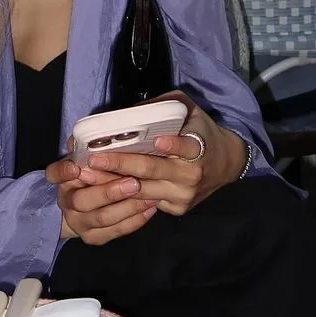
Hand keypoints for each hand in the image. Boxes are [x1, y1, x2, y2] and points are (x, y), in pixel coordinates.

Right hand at [46, 155, 156, 245]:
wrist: (82, 210)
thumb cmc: (91, 175)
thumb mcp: (86, 158)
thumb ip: (86, 147)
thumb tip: (90, 135)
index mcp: (62, 180)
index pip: (54, 174)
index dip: (63, 172)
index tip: (76, 166)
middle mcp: (66, 203)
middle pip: (81, 201)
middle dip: (108, 192)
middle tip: (133, 183)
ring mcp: (79, 222)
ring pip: (102, 218)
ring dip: (127, 207)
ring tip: (149, 196)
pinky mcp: (93, 237)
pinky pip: (115, 231)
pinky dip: (134, 220)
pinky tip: (150, 208)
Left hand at [76, 94, 246, 217]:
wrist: (226, 164)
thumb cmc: (201, 131)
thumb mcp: (189, 111)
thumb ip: (164, 108)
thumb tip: (129, 111)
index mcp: (199, 147)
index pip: (187, 147)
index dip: (172, 145)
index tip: (157, 141)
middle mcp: (191, 174)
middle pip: (153, 170)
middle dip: (122, 164)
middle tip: (95, 158)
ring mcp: (183, 195)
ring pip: (143, 190)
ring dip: (113, 183)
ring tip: (89, 174)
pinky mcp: (176, 208)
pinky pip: (145, 202)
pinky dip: (123, 195)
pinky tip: (102, 187)